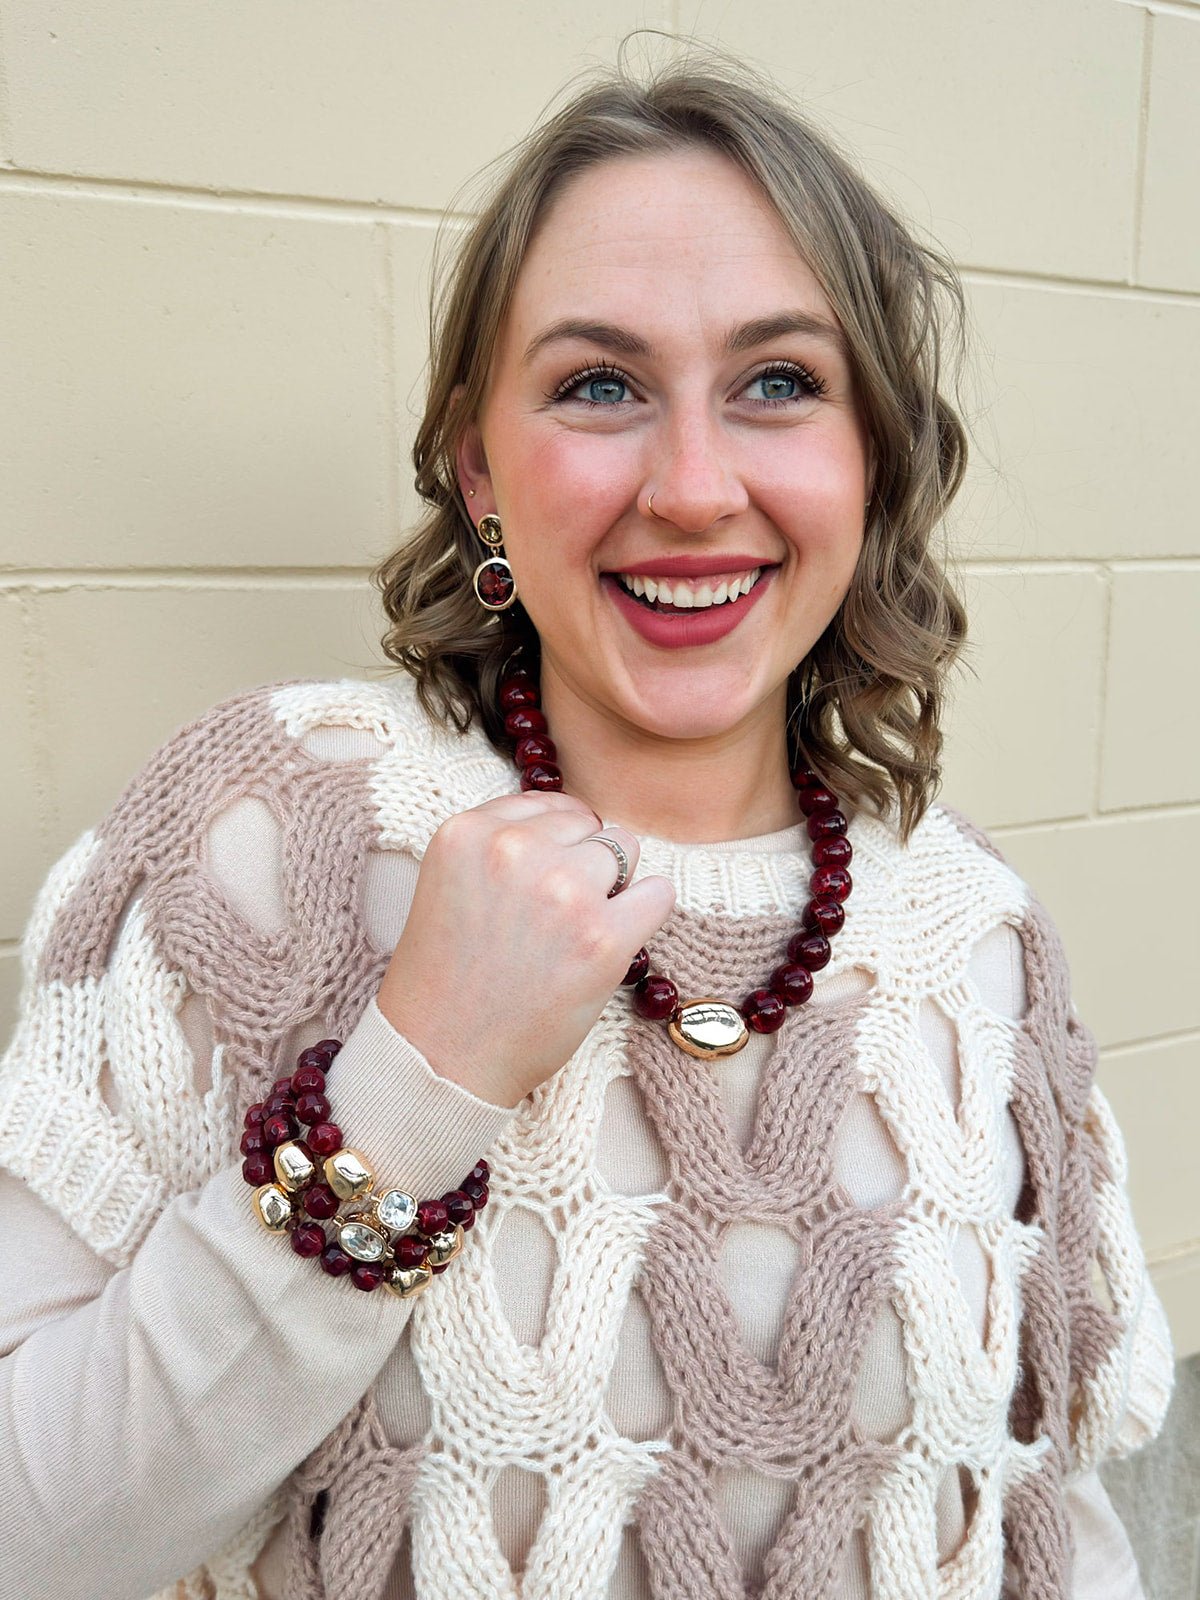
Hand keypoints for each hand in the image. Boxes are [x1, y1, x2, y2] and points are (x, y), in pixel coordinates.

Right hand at [375, 792, 675, 1106]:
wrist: (442, 1059)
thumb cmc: (447, 978)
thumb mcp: (451, 882)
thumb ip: (500, 843)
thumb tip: (577, 820)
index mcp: (468, 831)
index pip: (546, 804)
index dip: (554, 844)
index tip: (543, 881)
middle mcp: (514, 850)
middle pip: (589, 825)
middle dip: (583, 863)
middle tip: (555, 918)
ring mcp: (563, 891)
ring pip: (625, 849)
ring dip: (612, 886)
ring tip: (576, 933)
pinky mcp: (604, 937)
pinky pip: (658, 893)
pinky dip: (645, 912)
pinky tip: (615, 942)